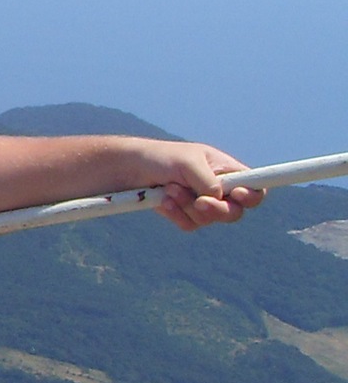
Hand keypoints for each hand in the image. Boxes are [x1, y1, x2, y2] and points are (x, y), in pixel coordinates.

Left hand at [143, 142, 262, 231]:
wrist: (126, 168)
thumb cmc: (159, 157)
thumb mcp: (186, 162)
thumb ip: (207, 180)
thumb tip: (218, 198)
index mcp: (226, 170)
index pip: (255, 187)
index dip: (251, 195)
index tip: (235, 194)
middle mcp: (218, 188)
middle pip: (235, 212)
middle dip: (216, 209)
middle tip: (199, 201)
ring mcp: (201, 203)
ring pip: (209, 219)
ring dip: (188, 206)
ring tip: (169, 189)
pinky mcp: (184, 214)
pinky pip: (190, 225)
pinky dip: (177, 214)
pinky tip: (162, 201)